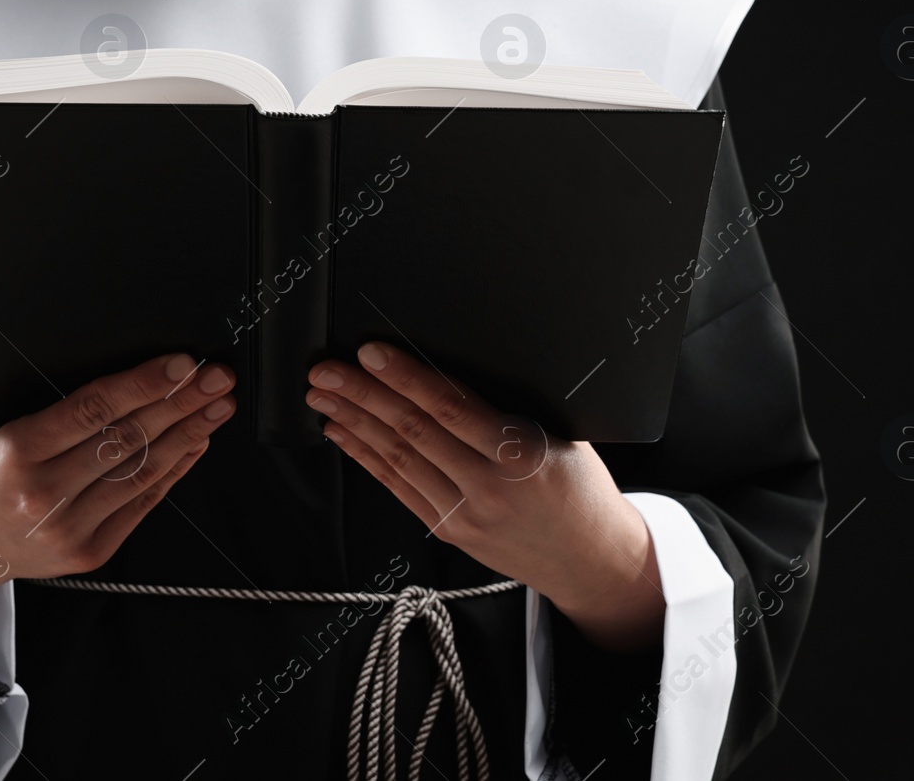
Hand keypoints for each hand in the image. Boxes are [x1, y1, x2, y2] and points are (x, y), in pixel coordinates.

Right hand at [0, 352, 235, 628]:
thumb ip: (55, 411)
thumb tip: (127, 380)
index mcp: (18, 451)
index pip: (94, 409)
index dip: (144, 384)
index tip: (181, 365)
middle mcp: (44, 493)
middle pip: (128, 438)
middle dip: (181, 403)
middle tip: (216, 378)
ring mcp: (69, 528)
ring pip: (142, 472)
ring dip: (188, 435)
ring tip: (217, 407)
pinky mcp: (88, 552)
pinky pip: (141, 504)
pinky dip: (173, 471)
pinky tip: (194, 444)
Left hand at [307, 342, 664, 650]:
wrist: (591, 559)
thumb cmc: (581, 488)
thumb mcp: (563, 435)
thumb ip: (511, 407)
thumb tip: (452, 363)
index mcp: (522, 452)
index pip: (450, 406)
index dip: (405, 377)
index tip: (370, 353)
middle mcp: (489, 485)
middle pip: (412, 431)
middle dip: (362, 395)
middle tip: (325, 370)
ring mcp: (465, 513)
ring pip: (398, 458)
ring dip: (354, 423)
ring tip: (322, 396)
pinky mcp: (450, 531)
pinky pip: (399, 488)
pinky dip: (366, 458)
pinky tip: (342, 434)